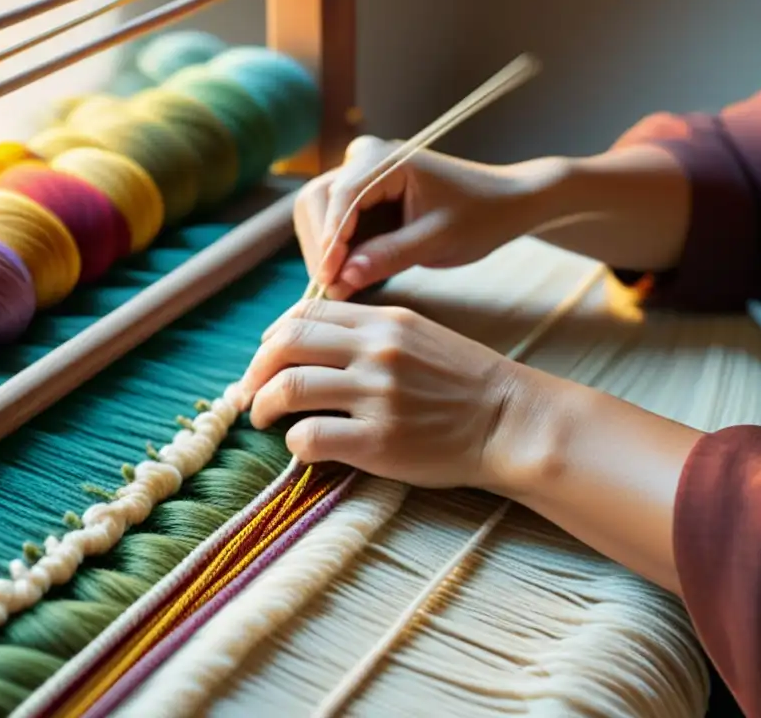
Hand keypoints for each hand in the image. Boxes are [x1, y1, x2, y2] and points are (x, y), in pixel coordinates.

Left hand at [240, 299, 524, 489]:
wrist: (509, 422)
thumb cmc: (464, 383)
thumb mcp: (419, 336)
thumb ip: (369, 333)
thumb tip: (310, 343)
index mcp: (384, 321)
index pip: (305, 314)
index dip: (273, 337)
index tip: (267, 360)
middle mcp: (376, 351)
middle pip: (285, 346)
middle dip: (256, 370)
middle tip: (251, 392)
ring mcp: (376, 396)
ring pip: (287, 389)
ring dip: (262, 405)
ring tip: (263, 418)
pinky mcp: (379, 442)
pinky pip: (309, 437)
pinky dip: (294, 443)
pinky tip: (304, 446)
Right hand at [293, 135, 548, 299]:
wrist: (503, 202)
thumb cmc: (479, 215)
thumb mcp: (438, 241)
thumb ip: (390, 256)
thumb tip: (343, 278)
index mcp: (387, 159)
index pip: (341, 197)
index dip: (330, 241)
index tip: (328, 280)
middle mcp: (366, 157)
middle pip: (317, 200)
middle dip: (321, 247)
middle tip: (331, 291)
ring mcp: (361, 173)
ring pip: (318, 211)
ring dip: (323, 250)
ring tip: (339, 288)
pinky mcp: (362, 194)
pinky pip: (334, 221)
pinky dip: (335, 251)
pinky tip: (345, 278)